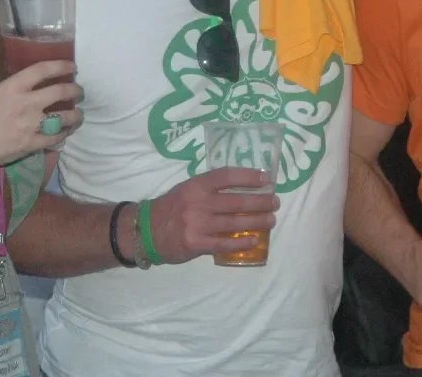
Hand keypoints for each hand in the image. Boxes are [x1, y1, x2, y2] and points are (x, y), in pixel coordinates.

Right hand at [0, 60, 83, 183]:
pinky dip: (64, 134)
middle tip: (79, 92)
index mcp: (12, 87)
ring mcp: (31, 124)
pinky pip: (57, 137)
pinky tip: (65, 132)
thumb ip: (16, 89)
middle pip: (61, 91)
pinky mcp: (32, 143)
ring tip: (78, 114)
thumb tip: (36, 86)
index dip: (62, 66)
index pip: (43, 70)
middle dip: (76, 90)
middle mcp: (25, 103)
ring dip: (76, 115)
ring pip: (66, 116)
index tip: (73, 67)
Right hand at [144, 168, 279, 263]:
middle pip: (236, 201)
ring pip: (234, 222)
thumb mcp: (188, 189)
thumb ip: (211, 188)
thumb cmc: (172, 207)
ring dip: (257, 222)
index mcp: (197, 185)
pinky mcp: (196, 244)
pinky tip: (255, 240)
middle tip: (275, 202)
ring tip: (271, 220)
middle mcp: (198, 202)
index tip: (266, 179)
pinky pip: (224, 243)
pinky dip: (242, 242)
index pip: (227, 176)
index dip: (249, 176)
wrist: (146, 231)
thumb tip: (244, 186)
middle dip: (260, 202)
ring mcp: (197, 224)